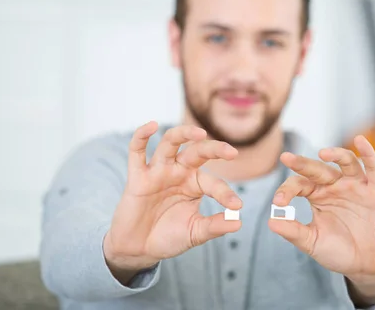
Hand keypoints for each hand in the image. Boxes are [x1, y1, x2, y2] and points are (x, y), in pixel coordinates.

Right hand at [104, 122, 241, 282]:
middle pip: (197, 151)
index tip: (237, 206)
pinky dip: (141, 135)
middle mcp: (179, 172)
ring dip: (184, 134)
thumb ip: (214, 226)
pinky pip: (137, 151)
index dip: (226, 194)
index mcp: (195, 184)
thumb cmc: (167, 236)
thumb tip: (238, 223)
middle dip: (214, 149)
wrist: (138, 249)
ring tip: (199, 133)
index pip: (214, 183)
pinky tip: (152, 125)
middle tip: (231, 152)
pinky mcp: (137, 176)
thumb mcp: (194, 233)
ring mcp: (158, 171)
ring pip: (170, 143)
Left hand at [268, 135, 374, 299]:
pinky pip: (373, 168)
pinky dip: (368, 153)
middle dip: (302, 163)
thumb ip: (293, 231)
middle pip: (317, 168)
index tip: (278, 202)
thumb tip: (271, 221)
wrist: (368, 267)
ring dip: (335, 154)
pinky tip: (361, 141)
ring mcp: (355, 186)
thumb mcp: (312, 242)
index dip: (286, 190)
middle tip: (286, 158)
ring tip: (323, 153)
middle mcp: (334, 186)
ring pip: (345, 161)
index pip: (298, 184)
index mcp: (316, 195)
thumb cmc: (338, 252)